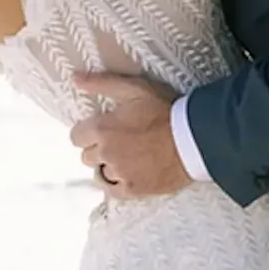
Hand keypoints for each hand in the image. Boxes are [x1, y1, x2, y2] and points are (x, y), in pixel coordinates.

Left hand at [68, 74, 188, 198]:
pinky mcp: (133, 190)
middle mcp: (106, 153)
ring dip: (109, 166)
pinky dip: (117, 183)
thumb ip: (101, 83)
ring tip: (128, 158)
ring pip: (100, 174)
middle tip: (120, 142)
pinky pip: (112, 191)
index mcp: (102, 129)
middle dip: (99, 149)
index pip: (75, 137)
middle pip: (87, 156)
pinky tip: (129, 174)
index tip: (102, 130)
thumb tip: (74, 78)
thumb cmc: (165, 110)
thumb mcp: (134, 88)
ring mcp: (119, 174)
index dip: (87, 133)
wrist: (194, 139)